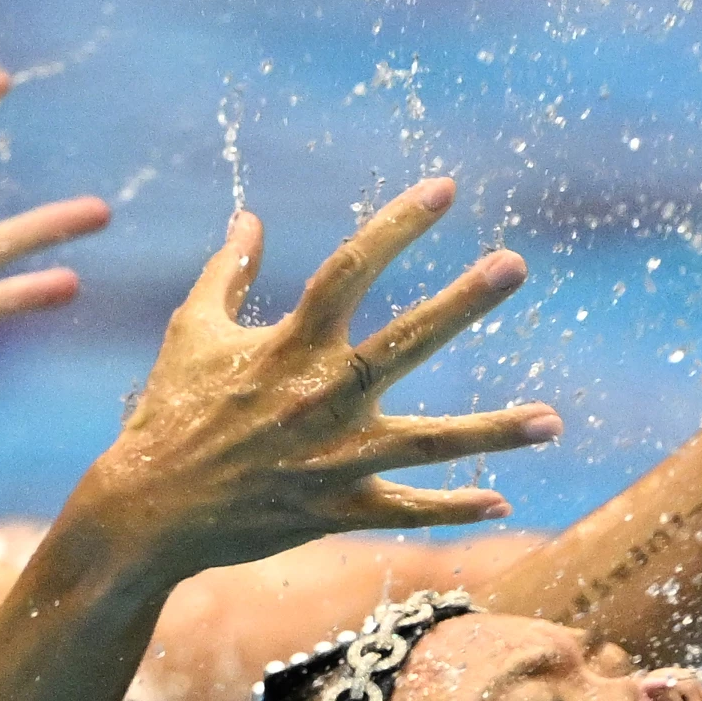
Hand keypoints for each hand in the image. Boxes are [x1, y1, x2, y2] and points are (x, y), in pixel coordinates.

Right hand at [81, 181, 560, 567]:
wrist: (148, 511)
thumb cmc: (170, 414)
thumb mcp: (193, 333)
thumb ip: (226, 273)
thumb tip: (247, 218)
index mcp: (288, 345)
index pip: (349, 269)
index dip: (397, 226)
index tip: (444, 189)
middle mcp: (320, 396)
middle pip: (404, 342)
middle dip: (462, 303)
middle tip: (514, 264)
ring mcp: (335, 458)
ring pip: (430, 443)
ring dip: (494, 431)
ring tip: (553, 420)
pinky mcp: (339, 508)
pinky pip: (408, 509)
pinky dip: (455, 507)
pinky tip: (503, 501)